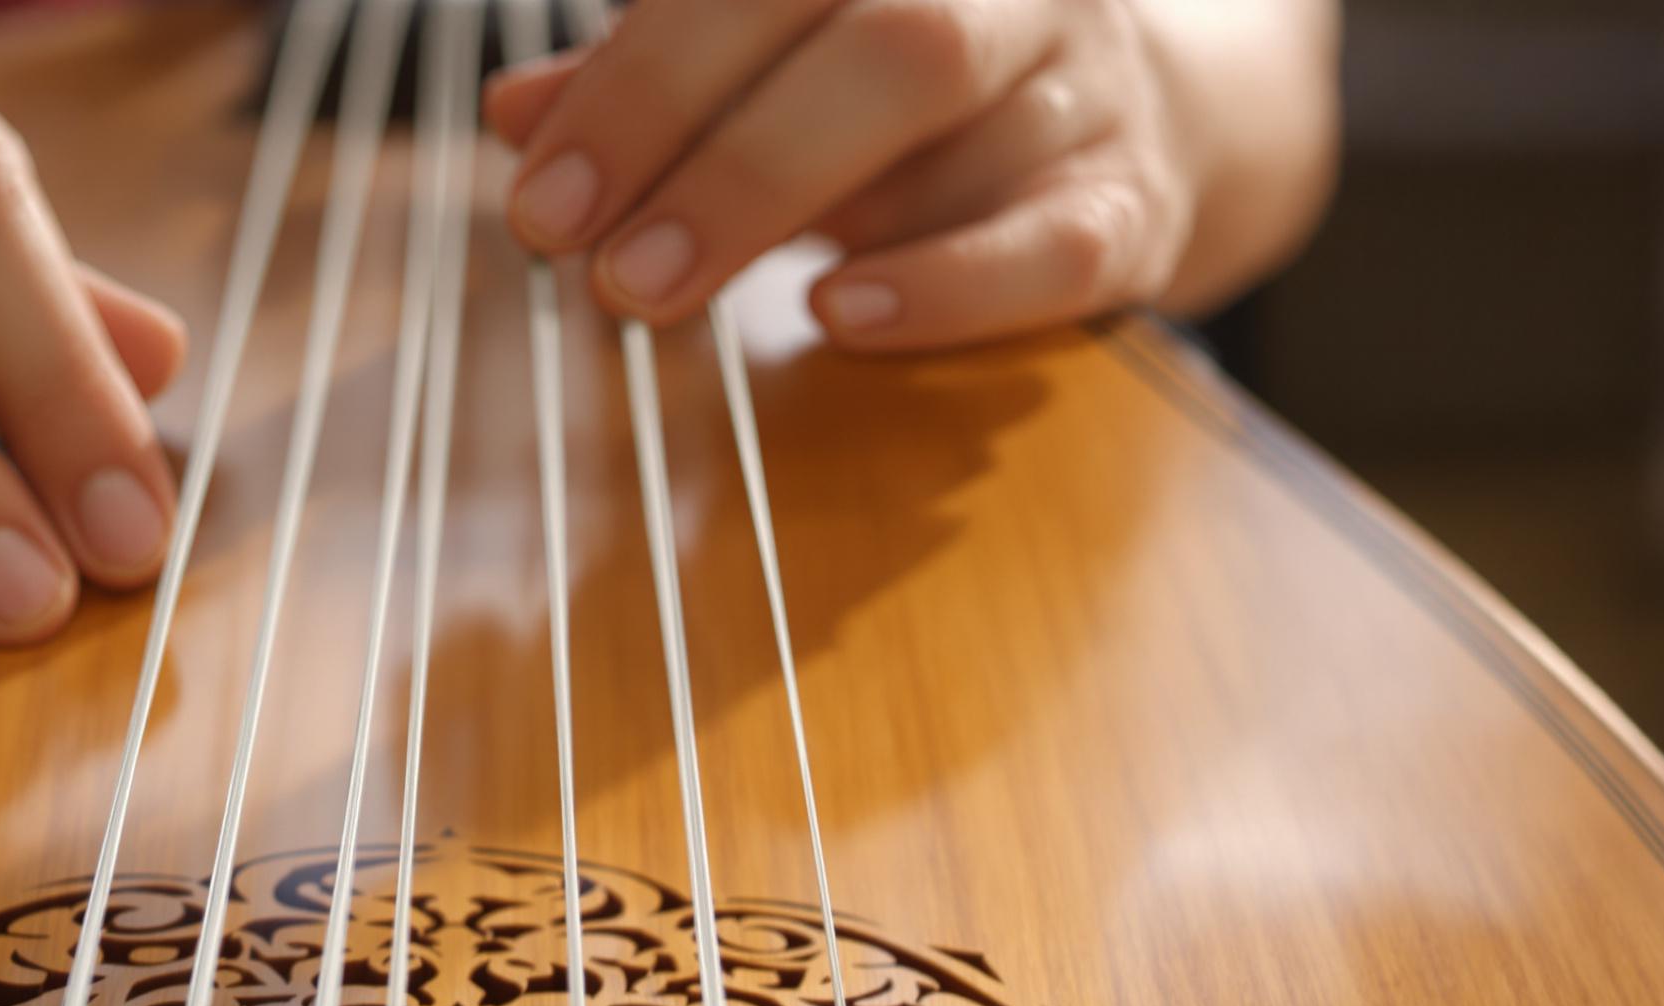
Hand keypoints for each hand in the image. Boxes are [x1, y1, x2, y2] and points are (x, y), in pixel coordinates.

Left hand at [487, 0, 1201, 350]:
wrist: (1147, 123)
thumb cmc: (915, 99)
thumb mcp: (781, 74)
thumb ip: (657, 86)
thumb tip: (515, 116)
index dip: (638, 84)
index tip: (542, 194)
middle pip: (863, 31)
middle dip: (705, 147)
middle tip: (594, 263)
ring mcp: (1081, 83)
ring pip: (946, 100)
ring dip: (784, 200)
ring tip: (660, 289)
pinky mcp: (1128, 207)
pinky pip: (1049, 242)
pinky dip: (942, 285)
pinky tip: (838, 316)